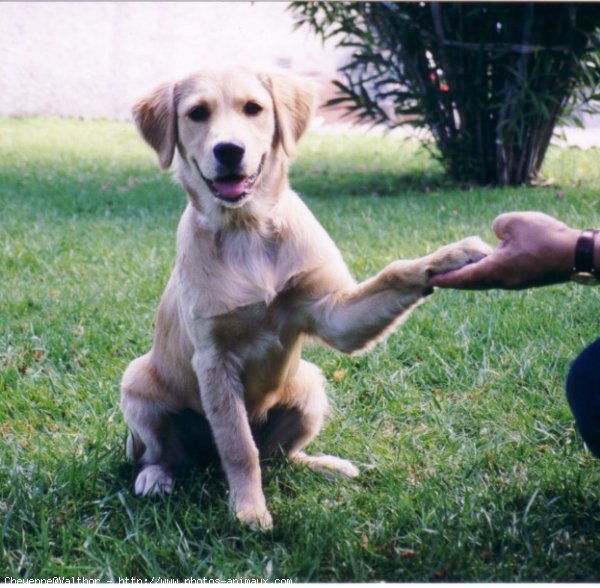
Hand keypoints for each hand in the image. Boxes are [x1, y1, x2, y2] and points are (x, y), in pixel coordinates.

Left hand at [430, 212, 580, 289]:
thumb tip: (497, 234)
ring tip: (460, 271)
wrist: (577, 254)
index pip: (463, 277)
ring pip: (486, 281)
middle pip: (472, 283)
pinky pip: (499, 277)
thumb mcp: (515, 222)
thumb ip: (498, 225)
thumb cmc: (545, 237)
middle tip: (440, 278)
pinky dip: (487, 273)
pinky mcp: (525, 279)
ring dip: (471, 277)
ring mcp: (515, 282)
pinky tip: (486, 265)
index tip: (432, 280)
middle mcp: (502, 281)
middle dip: (455, 280)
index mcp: (494, 270)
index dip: (446, 278)